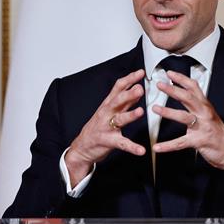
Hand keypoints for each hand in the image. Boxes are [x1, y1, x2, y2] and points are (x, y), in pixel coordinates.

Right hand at [66, 69, 146, 186]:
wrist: (82, 147)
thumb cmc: (98, 126)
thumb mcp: (109, 110)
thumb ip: (124, 100)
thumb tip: (137, 87)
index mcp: (108, 104)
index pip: (118, 88)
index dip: (129, 79)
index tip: (140, 73)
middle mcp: (107, 113)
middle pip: (117, 101)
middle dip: (128, 94)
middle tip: (140, 89)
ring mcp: (107, 127)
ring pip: (119, 119)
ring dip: (130, 115)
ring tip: (140, 112)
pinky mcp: (108, 141)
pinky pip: (122, 144)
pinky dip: (132, 147)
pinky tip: (141, 150)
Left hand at [151, 70, 223, 180]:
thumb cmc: (219, 134)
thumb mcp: (210, 115)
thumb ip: (199, 105)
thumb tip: (186, 95)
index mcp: (205, 106)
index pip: (194, 87)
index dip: (181, 79)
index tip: (169, 74)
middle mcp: (204, 114)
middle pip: (188, 97)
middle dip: (173, 90)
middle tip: (160, 85)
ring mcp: (202, 127)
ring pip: (184, 117)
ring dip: (168, 112)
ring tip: (155, 108)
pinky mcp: (199, 141)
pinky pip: (180, 143)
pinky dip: (168, 145)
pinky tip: (157, 147)